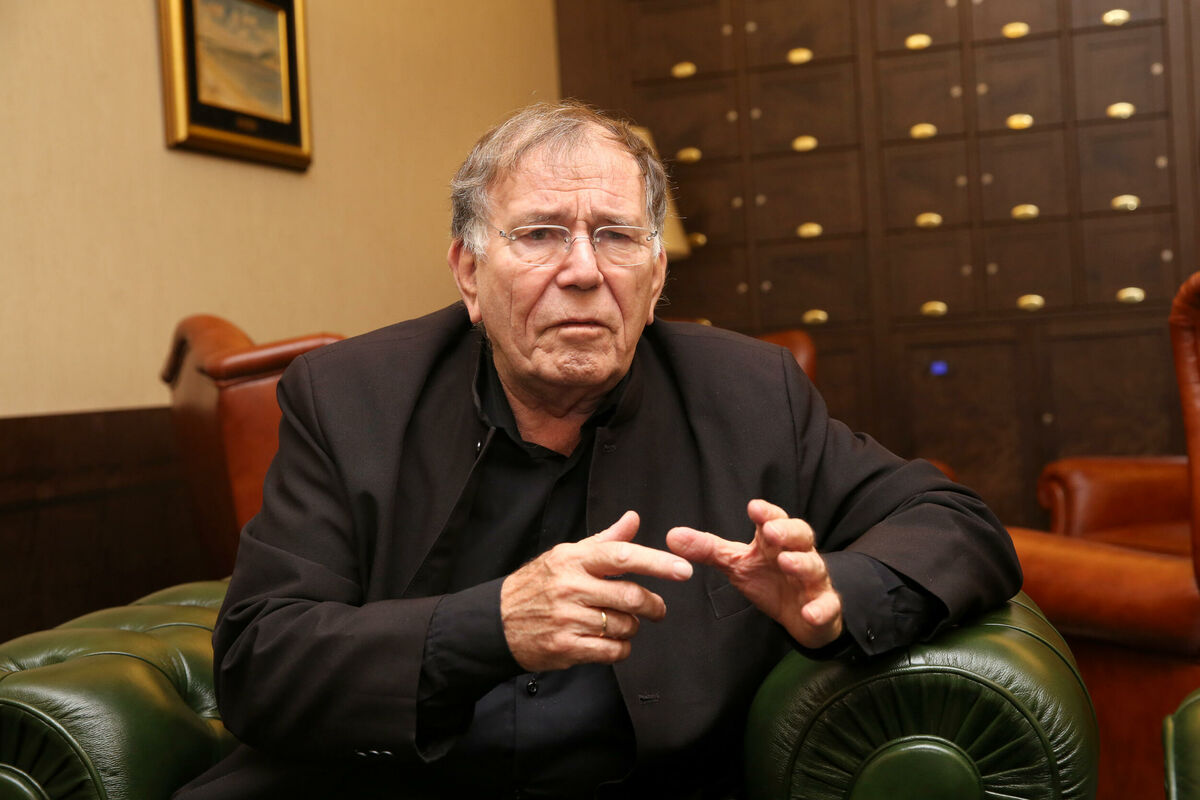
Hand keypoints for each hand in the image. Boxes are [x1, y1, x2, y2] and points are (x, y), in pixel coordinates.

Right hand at [500, 510, 693, 670]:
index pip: (621, 556)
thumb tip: (633, 518)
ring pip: (624, 626)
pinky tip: (613, 641)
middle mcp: (570, 587)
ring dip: (633, 627)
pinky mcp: (565, 647)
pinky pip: (611, 651)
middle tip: (657, 608)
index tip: (682, 569)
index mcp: (574, 559)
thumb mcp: (567, 555)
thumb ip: (605, 540)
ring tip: (624, 623)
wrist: (497, 620)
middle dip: (653, 605)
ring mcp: (567, 619)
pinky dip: (621, 649)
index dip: (656, 563)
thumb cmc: (538, 584)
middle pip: (630, 596)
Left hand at [665, 499, 842, 648]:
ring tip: (788, 563)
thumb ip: (708, 549)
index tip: (753, 507)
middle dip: (786, 532)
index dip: (766, 513)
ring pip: (814, 567)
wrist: (801, 614)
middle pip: (799, 536)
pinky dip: (819, 608)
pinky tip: (809, 612)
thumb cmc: (769, 579)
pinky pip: (826, 606)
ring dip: (802, 564)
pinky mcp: (824, 606)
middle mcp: (798, 555)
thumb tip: (672, 536)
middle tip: (770, 531)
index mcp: (776, 542)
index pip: (774, 520)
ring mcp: (813, 580)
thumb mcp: (736, 563)